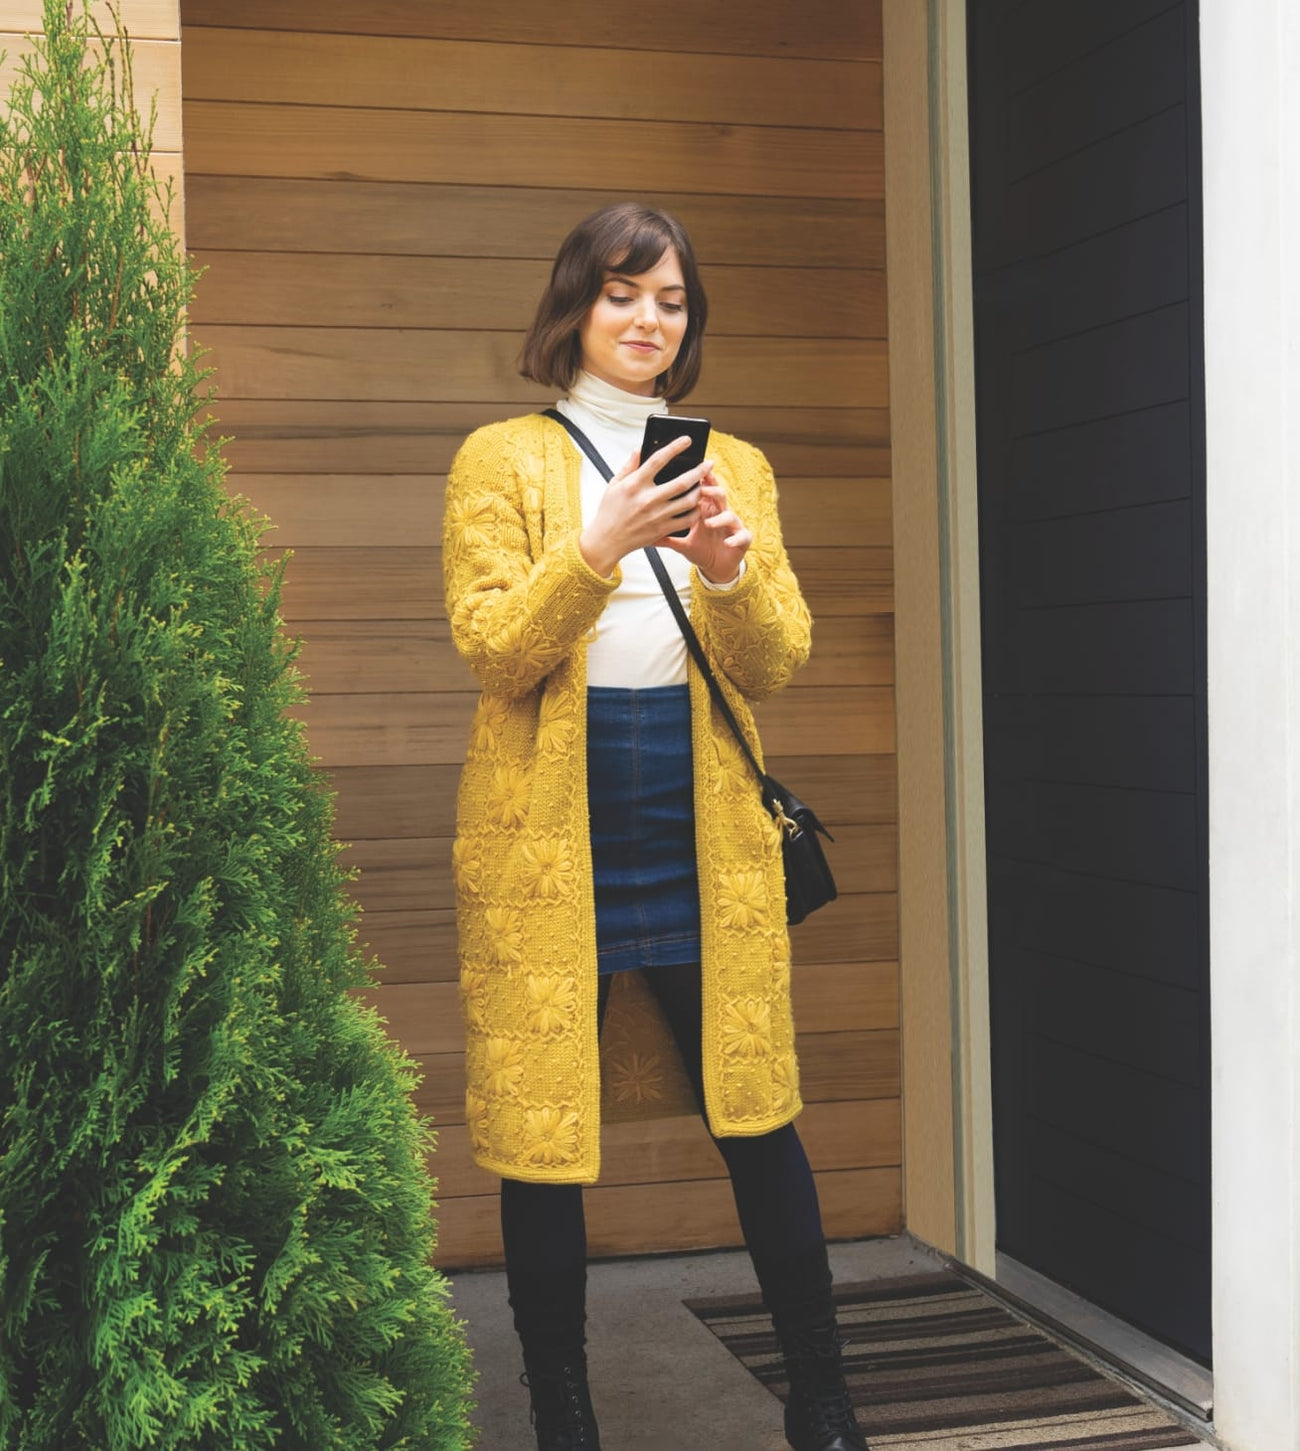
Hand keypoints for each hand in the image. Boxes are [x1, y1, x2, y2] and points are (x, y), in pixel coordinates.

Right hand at [578, 435, 710, 576]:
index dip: (675, 447)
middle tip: (709, 463)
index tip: (687, 440)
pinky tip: (697, 505)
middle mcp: (648, 499)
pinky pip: (686, 520)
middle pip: (682, 482)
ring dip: (699, 491)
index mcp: (635, 485)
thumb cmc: (609, 511)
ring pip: (688, 501)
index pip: (658, 460)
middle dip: (699, 471)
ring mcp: (657, 516)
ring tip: (703, 484)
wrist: (607, 541)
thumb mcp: (614, 484)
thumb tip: (639, 449)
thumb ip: (629, 466)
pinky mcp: (662, 529)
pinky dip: (695, 511)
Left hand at [658, 467, 751, 583]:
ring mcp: (732, 526)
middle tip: (703, 489)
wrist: (717, 567)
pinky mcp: (742, 539)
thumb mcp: (681, 542)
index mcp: (706, 511)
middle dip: (713, 490)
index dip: (700, 481)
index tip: (689, 473)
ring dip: (720, 518)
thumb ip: (665, 535)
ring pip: (730, 515)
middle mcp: (720, 514)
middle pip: (719, 495)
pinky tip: (728, 542)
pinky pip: (743, 536)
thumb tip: (644, 532)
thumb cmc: (700, 549)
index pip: (704, 491)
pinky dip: (736, 538)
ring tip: (708, 523)